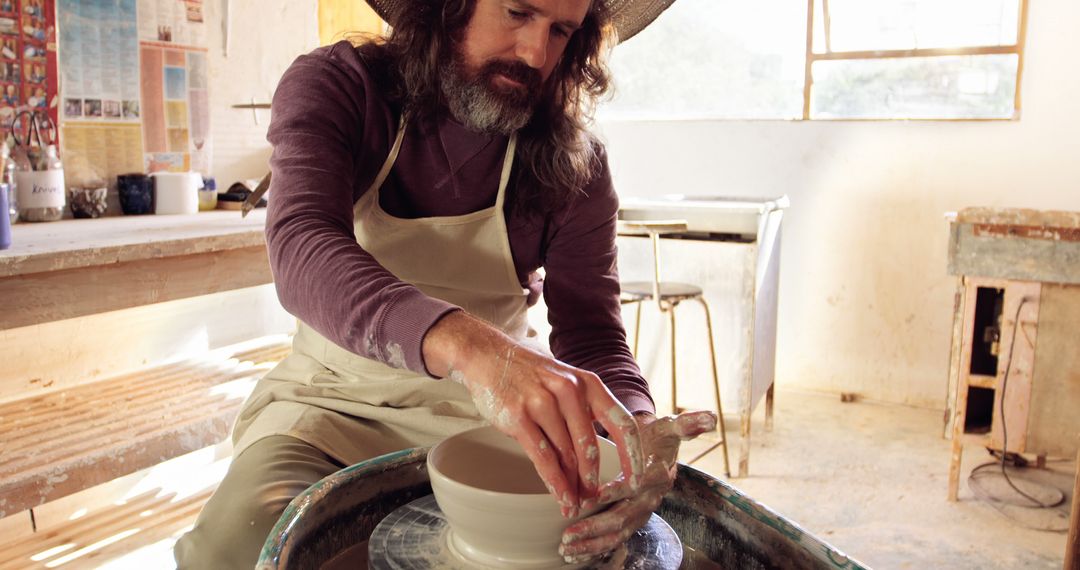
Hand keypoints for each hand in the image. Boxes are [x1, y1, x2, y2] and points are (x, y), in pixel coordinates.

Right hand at [423, 311, 646, 517]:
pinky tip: (559, 495)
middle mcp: (569, 390)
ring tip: (574, 503)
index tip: (635, 480)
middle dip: (592, 478)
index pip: (622, 424)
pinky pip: (543, 457)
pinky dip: (553, 481)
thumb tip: (593, 460)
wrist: (489, 355)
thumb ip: (583, 414)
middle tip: (593, 498)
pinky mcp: (519, 416)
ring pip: (565, 455)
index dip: (633, 456)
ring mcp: (542, 402)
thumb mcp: (565, 383)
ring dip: (571, 484)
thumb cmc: (531, 377)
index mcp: (588, 383)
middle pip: (590, 446)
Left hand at [558, 410, 716, 562]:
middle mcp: (650, 498)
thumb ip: (686, 424)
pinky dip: (594, 548)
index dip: (613, 493)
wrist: (657, 450)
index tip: (589, 498)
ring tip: (567, 550)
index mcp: (656, 475)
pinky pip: (614, 539)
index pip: (635, 487)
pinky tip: (574, 555)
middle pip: (622, 517)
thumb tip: (711, 418)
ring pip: (617, 533)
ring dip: (592, 544)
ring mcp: (641, 513)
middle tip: (569, 534)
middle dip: (595, 527)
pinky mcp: (633, 521)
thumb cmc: (656, 436)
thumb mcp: (669, 426)